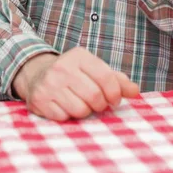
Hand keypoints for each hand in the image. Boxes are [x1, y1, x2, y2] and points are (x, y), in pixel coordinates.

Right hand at [12, 48, 138, 120]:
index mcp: (79, 55)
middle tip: (97, 104)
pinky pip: (64, 117)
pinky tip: (64, 106)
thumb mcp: (94, 69)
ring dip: (84, 111)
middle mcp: (62, 67)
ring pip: (80, 110)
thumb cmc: (74, 74)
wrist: (37, 74)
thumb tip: (135, 91)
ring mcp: (49, 83)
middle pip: (94, 96)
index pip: (106, 77)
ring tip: (79, 103)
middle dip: (100, 105)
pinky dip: (68, 116)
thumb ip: (117, 80)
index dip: (115, 93)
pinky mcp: (39, 100)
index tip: (115, 100)